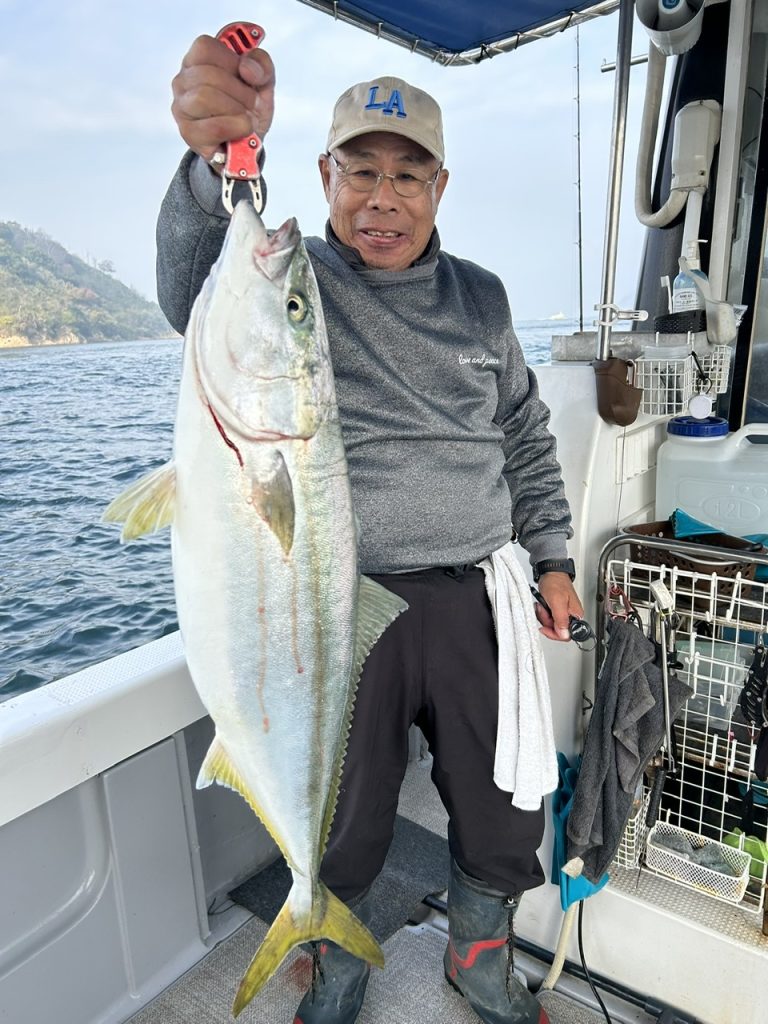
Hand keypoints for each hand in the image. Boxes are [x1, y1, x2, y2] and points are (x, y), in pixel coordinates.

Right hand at [171, 34, 275, 162]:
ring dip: (236, 109)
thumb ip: (261, 64)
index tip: (246, 77)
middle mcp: (183, 81)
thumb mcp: (263, 80)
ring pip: (204, 97)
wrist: (249, 145)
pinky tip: (242, 130)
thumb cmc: (248, 109)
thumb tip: (247, 68)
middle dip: (240, 91)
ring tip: (247, 117)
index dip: (232, 62)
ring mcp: (182, 108)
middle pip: (207, 74)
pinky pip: (214, 127)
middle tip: (253, 104)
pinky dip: (236, 128)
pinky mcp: (188, 133)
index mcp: (198, 61)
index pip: (205, 47)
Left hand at [534, 573, 584, 642]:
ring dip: (543, 616)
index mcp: (576, 615)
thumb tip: (564, 635)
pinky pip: (548, 617)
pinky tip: (542, 605)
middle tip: (544, 611)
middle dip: (547, 622)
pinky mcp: (557, 609)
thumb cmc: (555, 582)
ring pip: (551, 624)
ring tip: (542, 605)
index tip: (545, 628)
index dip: (555, 633)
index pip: (568, 635)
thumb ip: (561, 619)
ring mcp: (564, 612)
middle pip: (558, 630)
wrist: (550, 572)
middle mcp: (572, 615)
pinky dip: (543, 612)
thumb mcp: (557, 602)